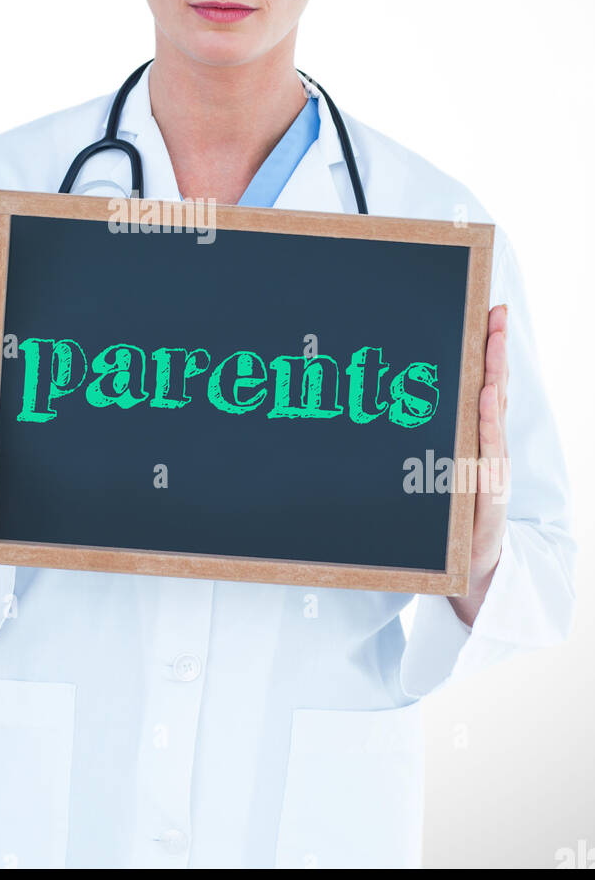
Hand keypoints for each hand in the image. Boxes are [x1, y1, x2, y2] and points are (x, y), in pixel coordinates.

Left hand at [447, 302, 509, 625]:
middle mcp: (486, 445)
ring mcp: (490, 465)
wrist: (472, 568)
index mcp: (475, 437)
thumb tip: (382, 406)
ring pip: (494, 412)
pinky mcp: (488, 490)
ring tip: (493, 342)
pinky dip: (487, 424)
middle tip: (497, 313)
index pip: (485, 383)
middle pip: (494, 388)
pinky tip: (484, 399)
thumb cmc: (451, 519)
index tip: (489, 311)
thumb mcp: (435, 472)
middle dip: (496, 349)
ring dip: (494, 376)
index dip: (488, 348)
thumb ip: (425, 442)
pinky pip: (487, 450)